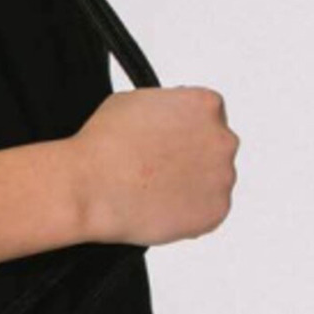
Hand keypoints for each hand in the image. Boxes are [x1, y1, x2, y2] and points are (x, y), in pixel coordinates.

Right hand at [70, 86, 238, 247]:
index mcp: (206, 105)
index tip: (168, 143)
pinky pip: (207, 212)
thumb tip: (168, 118)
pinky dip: (188, 213)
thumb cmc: (104, 144)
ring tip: (154, 190)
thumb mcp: (135, 100)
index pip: (209, 116)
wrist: (90, 186)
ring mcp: (223, 177)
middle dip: (192, 158)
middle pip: (215, 149)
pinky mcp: (216, 211)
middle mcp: (223, 139)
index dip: (184, 131)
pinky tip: (160, 207)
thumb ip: (166, 106)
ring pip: (213, 182)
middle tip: (160, 169)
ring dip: (191, 186)